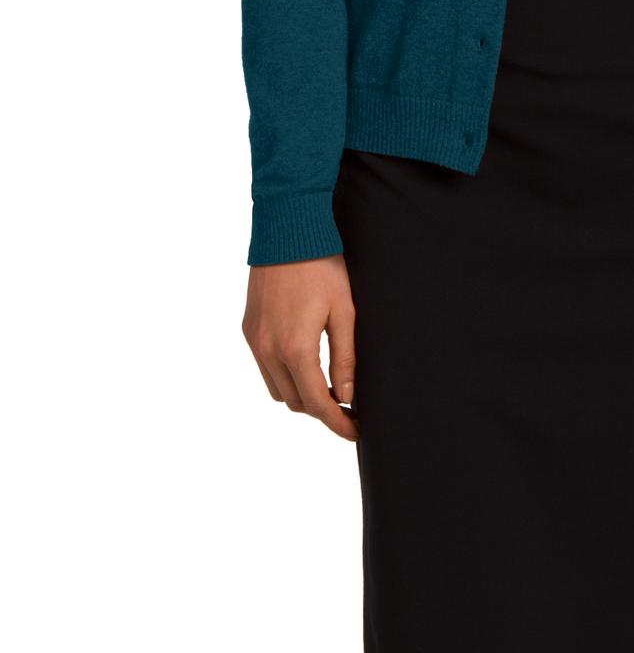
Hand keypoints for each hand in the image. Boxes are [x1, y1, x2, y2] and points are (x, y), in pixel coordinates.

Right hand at [242, 254, 358, 440]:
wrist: (286, 231)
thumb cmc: (321, 267)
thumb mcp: (344, 311)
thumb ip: (345, 357)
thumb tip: (348, 396)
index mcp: (296, 349)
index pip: (318, 404)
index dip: (338, 423)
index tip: (355, 431)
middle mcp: (269, 351)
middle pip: (295, 402)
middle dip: (321, 409)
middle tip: (347, 404)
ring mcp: (255, 341)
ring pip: (277, 389)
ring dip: (300, 394)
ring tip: (327, 384)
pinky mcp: (248, 330)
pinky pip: (264, 368)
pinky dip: (283, 375)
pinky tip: (303, 362)